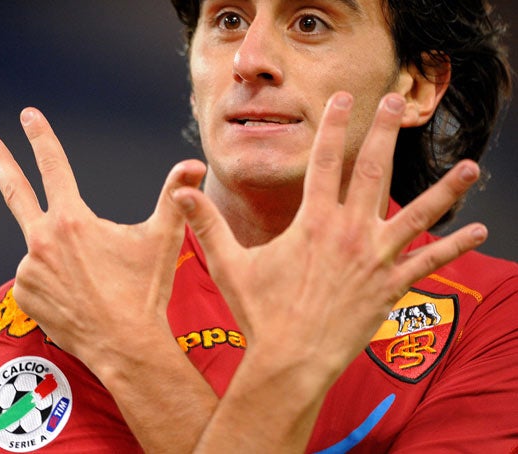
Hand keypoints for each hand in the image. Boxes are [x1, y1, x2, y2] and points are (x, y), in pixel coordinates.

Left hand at [0, 108, 206, 368]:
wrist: (126, 345)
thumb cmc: (144, 290)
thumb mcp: (163, 238)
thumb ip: (175, 196)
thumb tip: (194, 164)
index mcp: (72, 220)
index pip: (53, 167)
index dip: (42, 137)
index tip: (28, 117)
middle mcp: (41, 241)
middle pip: (16, 193)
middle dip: (3, 164)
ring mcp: (28, 271)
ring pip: (43, 250)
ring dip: (63, 256)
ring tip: (93, 282)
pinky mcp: (23, 297)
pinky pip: (35, 279)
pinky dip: (53, 280)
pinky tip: (76, 296)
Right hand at [172, 92, 486, 374]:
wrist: (291, 362)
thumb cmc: (260, 314)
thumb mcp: (229, 265)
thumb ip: (206, 225)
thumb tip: (178, 191)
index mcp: (312, 223)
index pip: (323, 162)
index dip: (332, 126)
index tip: (343, 99)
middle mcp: (349, 233)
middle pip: (372, 171)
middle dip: (384, 133)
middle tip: (396, 102)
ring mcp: (375, 259)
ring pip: (416, 214)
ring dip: (445, 189)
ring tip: (471, 166)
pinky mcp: (390, 286)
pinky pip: (429, 263)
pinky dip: (455, 247)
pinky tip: (479, 232)